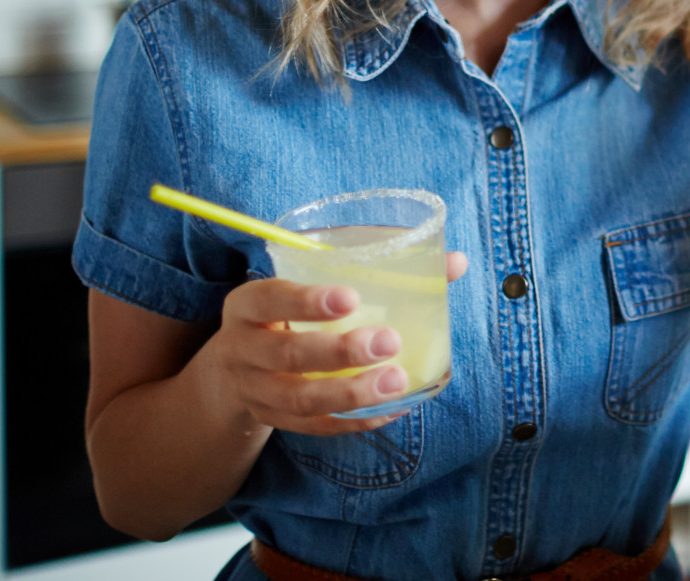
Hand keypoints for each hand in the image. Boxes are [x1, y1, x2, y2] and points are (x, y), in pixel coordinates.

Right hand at [197, 251, 466, 436]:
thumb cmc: (290, 311)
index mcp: (247, 305)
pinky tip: (391, 410)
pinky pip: (314, 427)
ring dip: (351, 393)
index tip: (352, 297)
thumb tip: (456, 262)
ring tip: (397, 381)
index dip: (306, 301)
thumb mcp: (309, 283)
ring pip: (299, 400)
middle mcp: (242, 350)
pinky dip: (353, 421)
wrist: (233, 369)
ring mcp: (254, 392)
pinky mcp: (272, 421)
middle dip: (340, 351)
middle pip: (286, 355)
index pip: (269, 299)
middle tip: (389, 341)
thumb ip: (376, 268)